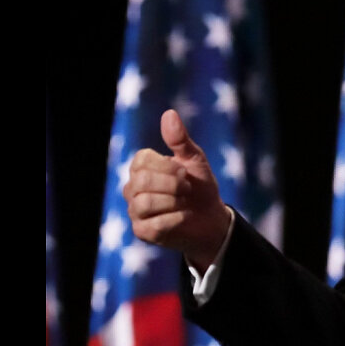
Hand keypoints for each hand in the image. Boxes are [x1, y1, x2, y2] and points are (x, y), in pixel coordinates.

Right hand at [122, 109, 232, 271]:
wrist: (211, 218)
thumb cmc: (200, 186)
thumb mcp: (194, 160)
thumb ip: (180, 139)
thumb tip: (169, 113)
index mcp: (141, 167)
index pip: (142, 160)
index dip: (168, 166)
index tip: (185, 172)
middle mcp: (132, 188)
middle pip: (141, 182)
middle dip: (172, 185)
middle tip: (187, 188)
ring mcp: (135, 210)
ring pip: (145, 203)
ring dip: (174, 202)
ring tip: (184, 203)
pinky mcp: (142, 231)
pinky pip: (154, 224)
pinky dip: (175, 219)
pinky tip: (183, 216)